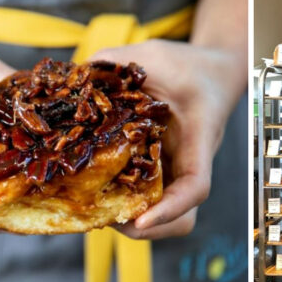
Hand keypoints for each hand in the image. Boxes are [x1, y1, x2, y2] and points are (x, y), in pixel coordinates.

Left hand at [91, 39, 243, 239]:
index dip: (170, 209)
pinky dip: (125, 204)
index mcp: (199, 138)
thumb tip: (69, 78)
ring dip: (132, 220)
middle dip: (144, 226)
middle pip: (181, 218)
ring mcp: (177, 173)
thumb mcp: (152, 54)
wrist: (211, 73)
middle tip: (103, 217)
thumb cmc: (188, 66)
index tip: (139, 218)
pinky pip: (149, 201)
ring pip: (167, 218)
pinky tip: (94, 189)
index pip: (195, 185)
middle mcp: (189, 164)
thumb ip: (111, 63)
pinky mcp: (162, 173)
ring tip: (94, 208)